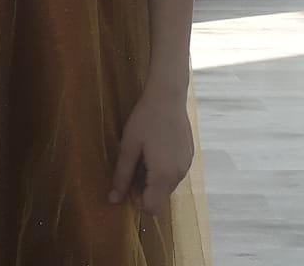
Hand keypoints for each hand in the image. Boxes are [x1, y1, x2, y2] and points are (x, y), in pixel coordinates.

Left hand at [108, 88, 193, 213]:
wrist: (168, 95)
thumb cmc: (145, 119)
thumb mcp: (129, 146)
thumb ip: (122, 175)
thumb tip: (113, 199)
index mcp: (163, 175)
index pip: (151, 208)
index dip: (136, 199)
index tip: (128, 180)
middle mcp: (179, 175)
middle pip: (160, 197)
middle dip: (144, 187)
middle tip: (134, 163)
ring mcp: (187, 165)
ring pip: (167, 185)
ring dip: (154, 178)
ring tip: (145, 152)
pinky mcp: (190, 155)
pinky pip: (175, 172)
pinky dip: (164, 168)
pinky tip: (157, 147)